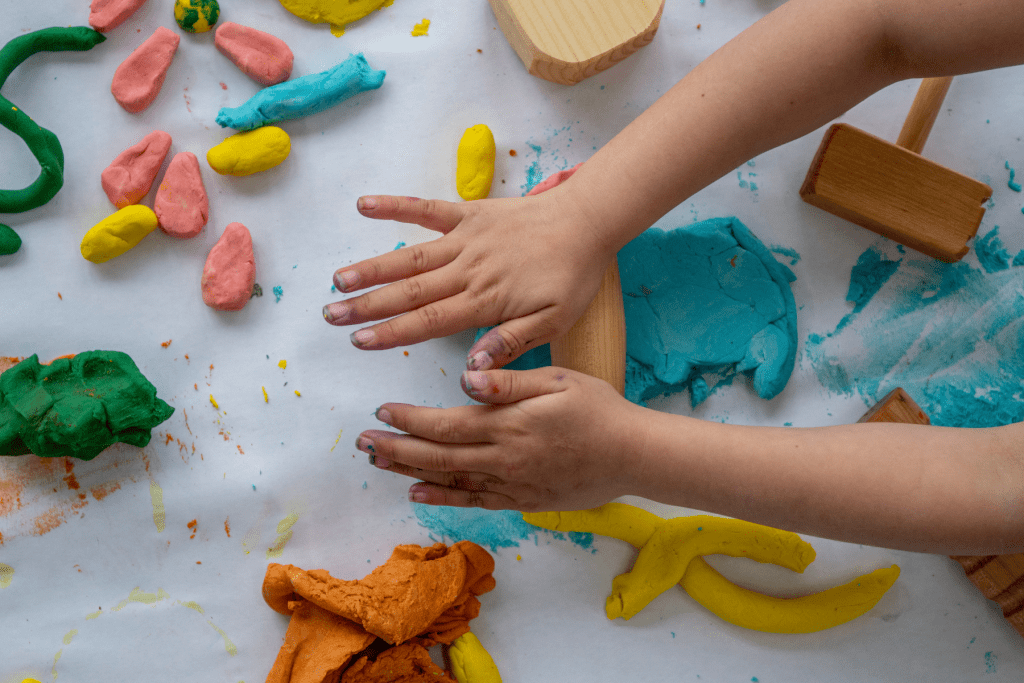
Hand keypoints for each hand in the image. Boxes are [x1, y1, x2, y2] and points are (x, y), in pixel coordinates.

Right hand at [323, 190, 611, 369]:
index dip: (391, 332)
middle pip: (409, 291)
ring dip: (372, 267)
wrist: (587, 222)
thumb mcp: (553, 321)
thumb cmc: (572, 276)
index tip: (359, 341)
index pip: (428, 321)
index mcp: (485, 300)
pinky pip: (427, 209)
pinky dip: (395, 206)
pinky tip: (364, 206)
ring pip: (410, 256)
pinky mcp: (469, 213)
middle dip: (367, 305)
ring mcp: (465, 239)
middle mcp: (468, 270)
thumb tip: (471, 367)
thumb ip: (510, 343)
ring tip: (337, 279)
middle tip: (331, 315)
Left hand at [355, 367, 650, 510]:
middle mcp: (502, 458)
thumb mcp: (559, 381)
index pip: (445, 423)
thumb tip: (468, 377)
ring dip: (409, 473)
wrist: (634, 456)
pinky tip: (419, 495)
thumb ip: (510, 381)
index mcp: (508, 424)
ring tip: (379, 465)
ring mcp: (511, 483)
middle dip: (395, 449)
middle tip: (362, 444)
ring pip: (449, 481)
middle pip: (437, 456)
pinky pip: (474, 502)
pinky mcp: (522, 500)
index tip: (382, 411)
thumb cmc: (599, 410)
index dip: (409, 419)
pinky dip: (443, 499)